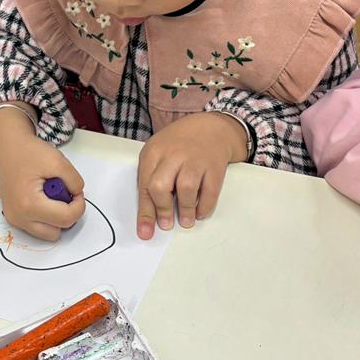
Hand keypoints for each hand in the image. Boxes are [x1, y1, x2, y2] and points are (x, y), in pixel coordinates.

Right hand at [0, 105, 85, 240]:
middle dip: (66, 214)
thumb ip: (74, 181)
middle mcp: (19, 217)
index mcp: (29, 204)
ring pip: (47, 232)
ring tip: (51, 195)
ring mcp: (14, 219)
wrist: (8, 147)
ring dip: (55, 217)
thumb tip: (77, 195)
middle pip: (57, 231)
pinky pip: (37, 226)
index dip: (79, 205)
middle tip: (63, 193)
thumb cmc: (29, 152)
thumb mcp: (59, 161)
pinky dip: (45, 216)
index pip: (66, 218)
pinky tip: (42, 197)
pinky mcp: (13, 217)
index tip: (76, 191)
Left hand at [136, 112, 248, 239]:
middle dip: (162, 209)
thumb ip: (151, 179)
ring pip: (186, 188)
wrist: (211, 127)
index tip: (145, 232)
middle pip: (160, 185)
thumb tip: (149, 216)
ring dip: (185, 210)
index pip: (144, 185)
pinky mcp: (215, 165)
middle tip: (166, 224)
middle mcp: (173, 154)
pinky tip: (200, 212)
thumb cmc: (179, 145)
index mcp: (154, 152)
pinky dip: (204, 206)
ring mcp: (195, 158)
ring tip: (185, 221)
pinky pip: (210, 191)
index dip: (145, 212)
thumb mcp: (158, 154)